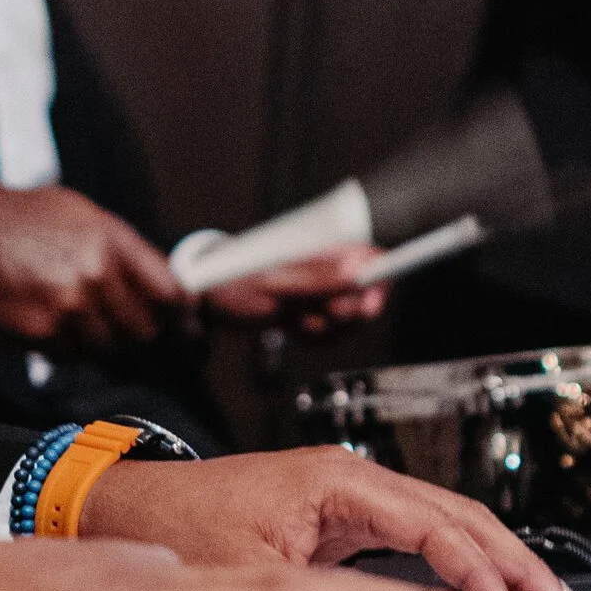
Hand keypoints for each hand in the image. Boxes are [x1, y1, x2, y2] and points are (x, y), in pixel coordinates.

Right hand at [0, 182, 183, 349]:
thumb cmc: (25, 221)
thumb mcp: (84, 215)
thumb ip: (124, 248)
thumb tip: (161, 278)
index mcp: (111, 242)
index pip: (169, 290)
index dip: (186, 315)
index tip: (192, 326)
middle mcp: (96, 276)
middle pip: (145, 328)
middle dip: (147, 335)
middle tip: (148, 337)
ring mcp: (70, 309)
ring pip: (113, 349)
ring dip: (113, 348)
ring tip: (101, 334)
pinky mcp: (45, 334)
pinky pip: (78, 357)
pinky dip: (78, 351)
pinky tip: (67, 331)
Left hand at [76, 445, 586, 590]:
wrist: (109, 504)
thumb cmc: (162, 531)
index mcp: (337, 485)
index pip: (437, 530)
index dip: (484, 581)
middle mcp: (351, 483)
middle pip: (461, 521)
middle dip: (517, 569)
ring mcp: (348, 498)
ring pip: (445, 528)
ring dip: (495, 569)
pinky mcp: (339, 521)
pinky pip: (418, 540)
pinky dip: (456, 570)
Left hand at [204, 243, 389, 328]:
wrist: (212, 302)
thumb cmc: (234, 283)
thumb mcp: (275, 283)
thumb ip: (319, 278)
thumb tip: (357, 270)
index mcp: (323, 252)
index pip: (372, 260)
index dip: (379, 283)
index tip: (366, 306)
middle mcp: (329, 271)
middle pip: (365, 298)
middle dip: (341, 317)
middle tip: (309, 316)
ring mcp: (324, 293)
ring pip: (349, 323)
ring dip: (322, 329)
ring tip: (292, 320)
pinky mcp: (317, 313)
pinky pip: (332, 335)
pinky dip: (314, 339)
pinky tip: (292, 328)